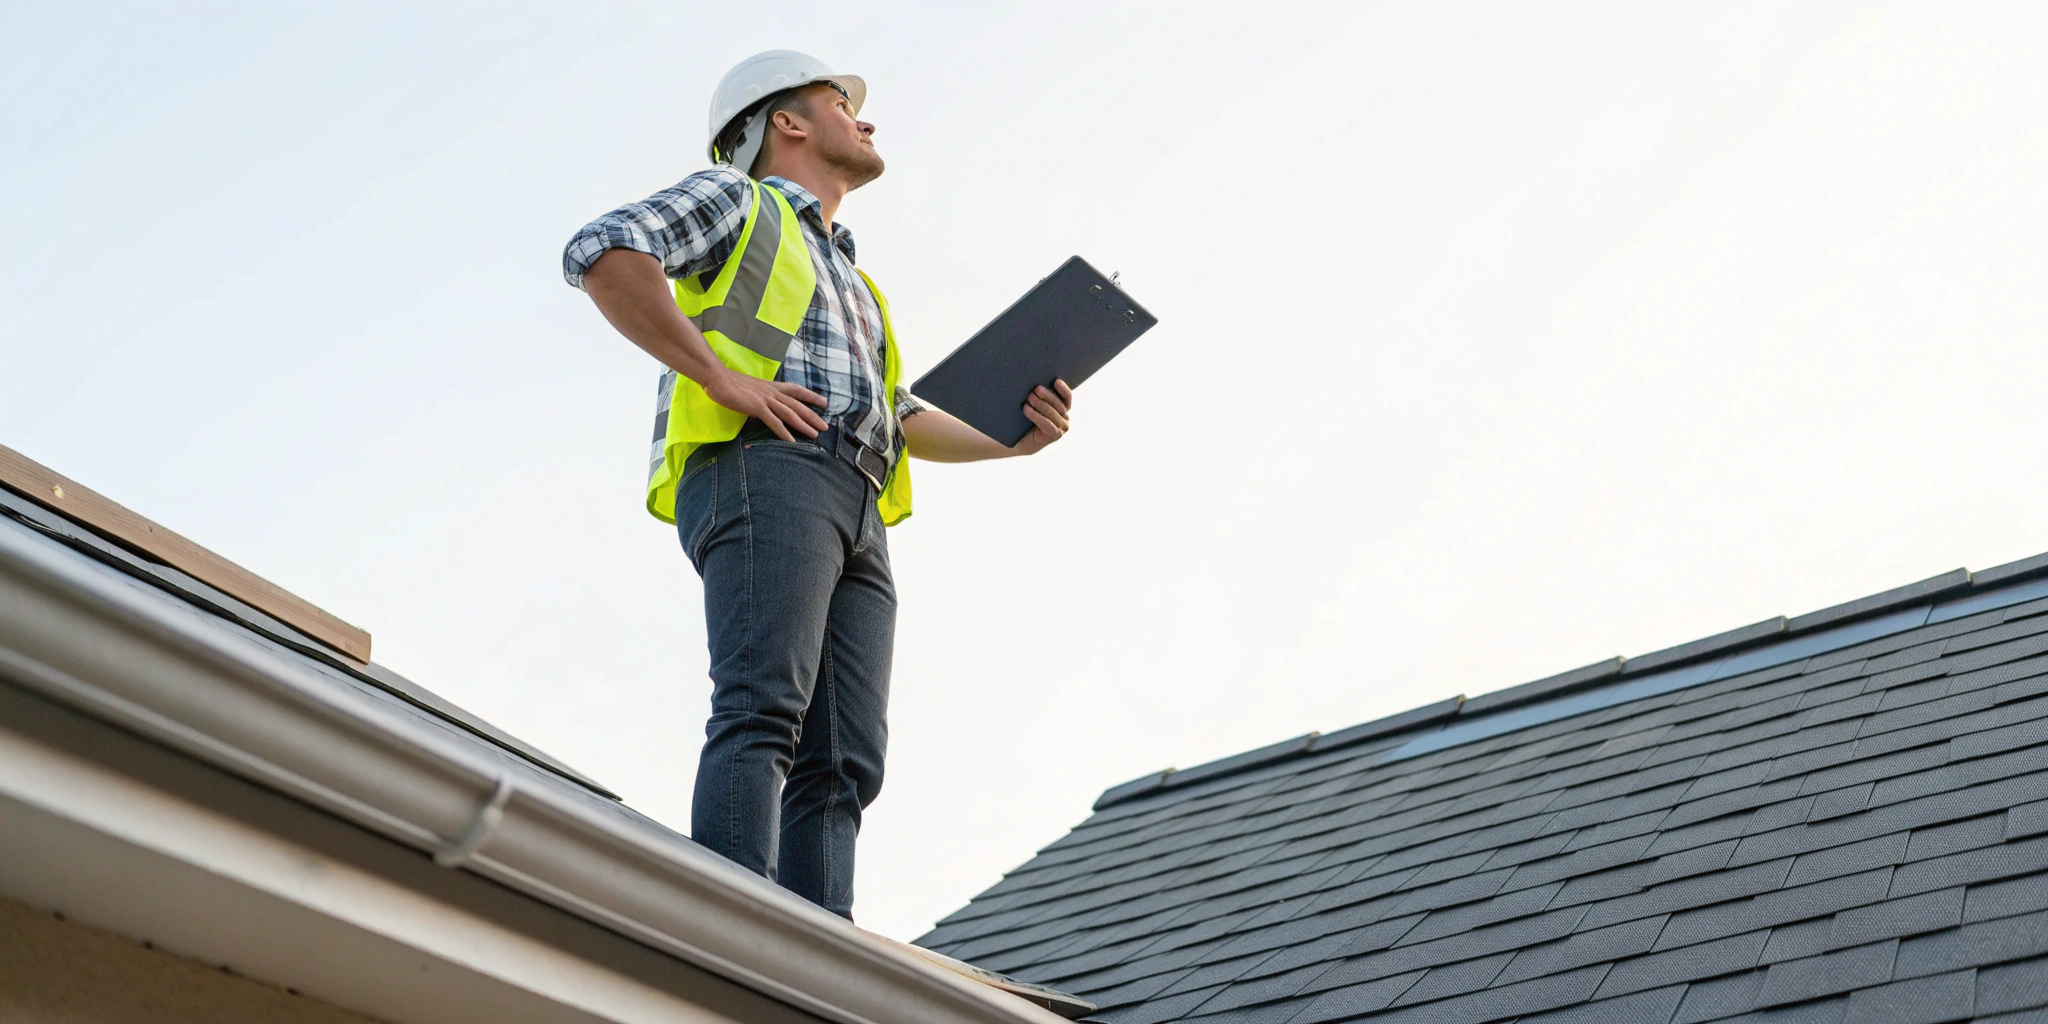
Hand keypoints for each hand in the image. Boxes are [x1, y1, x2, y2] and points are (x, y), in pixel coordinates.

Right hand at [702, 369, 828, 440]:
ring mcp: (766, 399)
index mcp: (771, 386)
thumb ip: (761, 396)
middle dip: (813, 415)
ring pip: (790, 413)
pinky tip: (792, 441)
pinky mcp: (757, 407)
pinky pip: (774, 422)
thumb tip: (766, 405)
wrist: (717, 378)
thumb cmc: (730, 383)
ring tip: (815, 434)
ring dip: (804, 424)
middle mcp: (772, 392)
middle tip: (826, 425)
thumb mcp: (751, 389)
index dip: (811, 396)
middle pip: (798, 404)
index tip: (824, 402)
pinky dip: (784, 432)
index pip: (796, 390)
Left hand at [1011, 380, 1073, 455]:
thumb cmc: (1023, 420)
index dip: (1063, 389)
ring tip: (1029, 398)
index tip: (1056, 381)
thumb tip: (1034, 382)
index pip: (1067, 397)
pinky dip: (1036, 416)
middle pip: (1059, 404)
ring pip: (1053, 414)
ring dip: (1041, 404)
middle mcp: (1064, 418)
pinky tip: (1026, 409)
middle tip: (1036, 389)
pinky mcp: (1055, 436)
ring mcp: (1061, 428)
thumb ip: (1038, 395)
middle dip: (1047, 396)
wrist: (1018, 440)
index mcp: (1062, 408)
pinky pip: (1047, 424)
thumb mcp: (1032, 405)